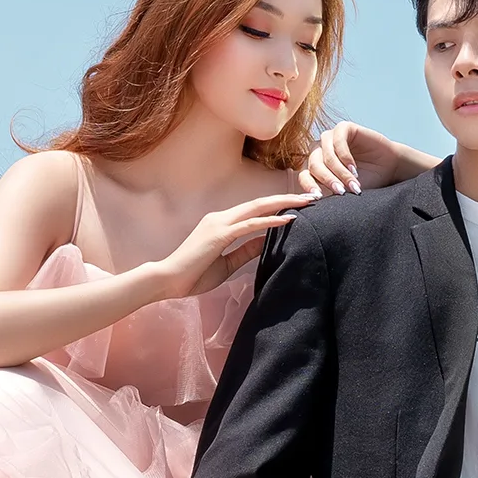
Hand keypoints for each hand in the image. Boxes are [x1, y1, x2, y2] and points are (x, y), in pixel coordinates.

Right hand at [148, 193, 311, 298]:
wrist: (167, 280)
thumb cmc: (194, 275)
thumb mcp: (227, 263)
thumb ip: (246, 250)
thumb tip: (267, 241)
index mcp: (221, 224)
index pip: (254, 210)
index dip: (276, 206)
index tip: (298, 206)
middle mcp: (221, 218)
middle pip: (259, 203)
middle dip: (286, 198)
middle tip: (311, 196)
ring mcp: (219, 224)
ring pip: (257, 208)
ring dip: (283, 204)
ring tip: (305, 202)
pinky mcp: (218, 235)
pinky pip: (249, 225)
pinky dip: (269, 221)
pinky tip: (287, 219)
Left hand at [298, 122, 437, 196]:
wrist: (390, 169)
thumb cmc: (367, 182)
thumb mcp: (345, 191)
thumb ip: (329, 194)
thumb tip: (310, 204)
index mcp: (316, 167)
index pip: (303, 176)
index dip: (309, 187)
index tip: (317, 199)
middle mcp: (320, 151)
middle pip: (313, 165)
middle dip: (328, 180)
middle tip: (341, 192)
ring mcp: (330, 138)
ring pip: (325, 155)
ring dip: (339, 171)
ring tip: (353, 183)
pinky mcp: (343, 128)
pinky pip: (338, 141)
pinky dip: (345, 157)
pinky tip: (354, 169)